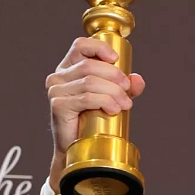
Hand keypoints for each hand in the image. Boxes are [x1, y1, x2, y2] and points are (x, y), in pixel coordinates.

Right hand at [45, 37, 145, 192]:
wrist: (78, 149)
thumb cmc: (93, 121)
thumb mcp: (113, 98)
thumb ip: (126, 87)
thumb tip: (137, 79)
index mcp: (68, 68)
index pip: (80, 45)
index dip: (99, 47)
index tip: (116, 59)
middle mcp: (58, 77)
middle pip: (90, 65)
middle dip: (115, 76)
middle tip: (128, 91)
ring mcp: (56, 91)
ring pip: (90, 81)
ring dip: (113, 91)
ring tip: (125, 104)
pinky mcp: (58, 106)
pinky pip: (86, 97)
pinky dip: (105, 101)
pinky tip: (114, 109)